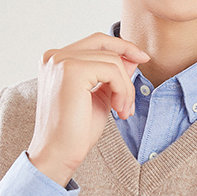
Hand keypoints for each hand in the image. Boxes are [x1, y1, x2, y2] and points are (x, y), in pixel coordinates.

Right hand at [26, 32, 148, 186]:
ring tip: (123, 111)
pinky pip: (112, 70)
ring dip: (126, 87)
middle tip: (141, 75)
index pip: (95, 41)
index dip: (121, 46)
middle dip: (127, 60)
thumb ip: (113, 74)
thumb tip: (133, 56)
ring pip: (112, 60)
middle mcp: (54, 57)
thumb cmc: (76, 131)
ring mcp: (60, 61)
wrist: (59, 154)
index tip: (142, 58)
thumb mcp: (101, 96)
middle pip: (103, 44)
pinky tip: (118, 111)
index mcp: (56, 61)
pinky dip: (123, 90)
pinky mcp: (71, 70)